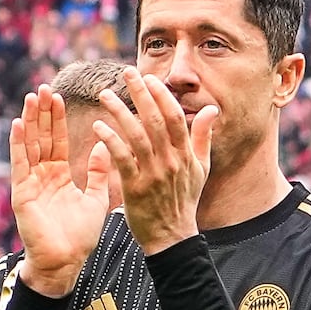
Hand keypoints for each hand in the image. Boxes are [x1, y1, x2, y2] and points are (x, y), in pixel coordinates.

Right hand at [6, 94, 113, 294]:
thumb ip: (99, 172)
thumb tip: (106, 145)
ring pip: (29, 145)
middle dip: (42, 113)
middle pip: (41, 138)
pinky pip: (20, 164)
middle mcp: (42, 176)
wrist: (66, 263)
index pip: (56, 141)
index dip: (57, 120)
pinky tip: (19, 123)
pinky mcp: (22, 193)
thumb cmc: (80, 236)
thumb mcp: (96, 198)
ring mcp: (30, 183)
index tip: (59, 96)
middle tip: (44, 87)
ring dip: (30, 121)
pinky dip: (18, 143)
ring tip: (32, 97)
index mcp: (58, 176)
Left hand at [92, 71, 215, 252]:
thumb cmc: (185, 200)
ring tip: (105, 94)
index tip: (149, 78)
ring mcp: (153, 174)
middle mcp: (171, 161)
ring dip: (119, 112)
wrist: (172, 236)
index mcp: (186, 154)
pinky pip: (121, 159)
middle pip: (155, 120)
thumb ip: (202, 137)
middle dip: (140, 93)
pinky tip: (98, 126)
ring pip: (135, 135)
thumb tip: (211, 110)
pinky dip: (110, 140)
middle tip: (127, 72)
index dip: (162, 96)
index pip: (175, 117)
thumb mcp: (201, 168)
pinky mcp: (135, 188)